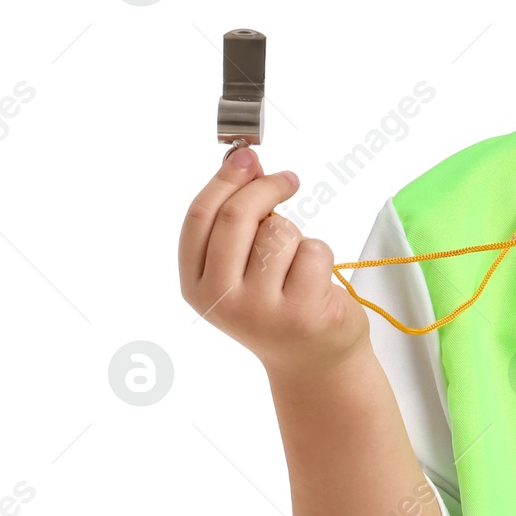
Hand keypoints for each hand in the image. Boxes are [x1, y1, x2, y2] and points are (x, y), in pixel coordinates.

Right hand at [178, 145, 368, 374]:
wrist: (312, 359)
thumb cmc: (276, 301)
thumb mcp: (241, 267)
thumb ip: (236, 222)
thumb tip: (246, 162)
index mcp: (196, 283)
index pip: (200, 217)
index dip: (225, 179)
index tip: (249, 156)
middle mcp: (220, 299)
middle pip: (237, 216)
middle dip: (266, 186)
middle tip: (288, 179)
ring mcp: (259, 309)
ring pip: (280, 232)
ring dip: (295, 234)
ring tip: (296, 263)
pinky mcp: (301, 311)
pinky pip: (313, 250)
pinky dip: (319, 254)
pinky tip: (315, 281)